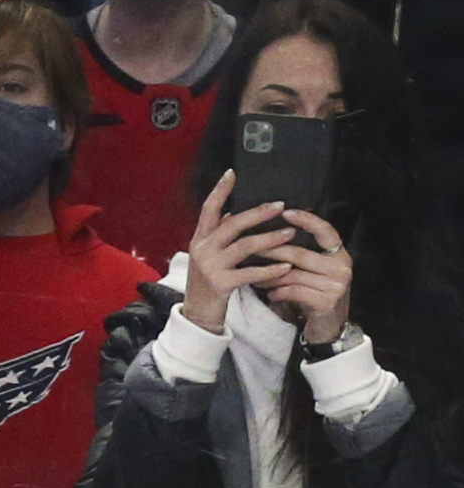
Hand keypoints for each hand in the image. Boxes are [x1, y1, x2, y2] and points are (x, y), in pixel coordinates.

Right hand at [182, 170, 294, 333]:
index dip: (220, 191)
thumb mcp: (207, 256)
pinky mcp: (220, 283)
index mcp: (200, 239)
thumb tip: (231, 212)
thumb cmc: (207, 284)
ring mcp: (210, 266)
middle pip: (233, 224)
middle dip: (258, 214)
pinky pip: (250, 273)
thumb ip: (217, 235)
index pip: (208, 209)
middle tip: (280, 206)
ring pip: (244, 246)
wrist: (198, 314)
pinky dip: (270, 270)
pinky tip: (285, 267)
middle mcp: (202, 249)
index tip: (232, 173)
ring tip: (290, 234)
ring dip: (270, 239)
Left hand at [263, 209, 353, 343]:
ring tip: (253, 277)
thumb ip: (299, 256)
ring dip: (268, 276)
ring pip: (292, 274)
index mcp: (339, 255)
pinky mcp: (327, 301)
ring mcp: (336, 284)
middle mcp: (341, 266)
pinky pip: (293, 291)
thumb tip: (266, 236)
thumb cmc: (314, 296)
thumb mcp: (311, 273)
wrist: (328, 329)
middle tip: (247, 249)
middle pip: (299, 254)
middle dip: (270, 251)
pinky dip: (277, 292)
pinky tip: (270, 294)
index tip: (285, 211)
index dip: (307, 220)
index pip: (326, 231)